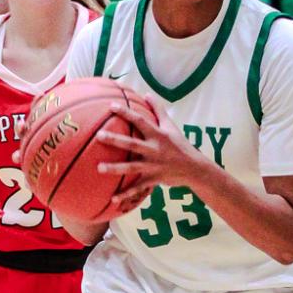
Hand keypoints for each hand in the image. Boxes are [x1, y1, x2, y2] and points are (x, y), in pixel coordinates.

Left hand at [94, 98, 183, 217]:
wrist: (194, 168)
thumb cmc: (180, 145)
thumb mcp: (171, 126)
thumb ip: (158, 110)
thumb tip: (147, 94)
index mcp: (158, 135)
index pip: (140, 121)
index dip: (126, 113)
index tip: (111, 106)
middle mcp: (154, 150)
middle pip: (132, 144)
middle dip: (115, 140)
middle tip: (99, 136)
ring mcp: (153, 166)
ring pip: (131, 168)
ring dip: (115, 168)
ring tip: (99, 168)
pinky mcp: (153, 180)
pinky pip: (137, 188)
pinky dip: (126, 194)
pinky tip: (113, 199)